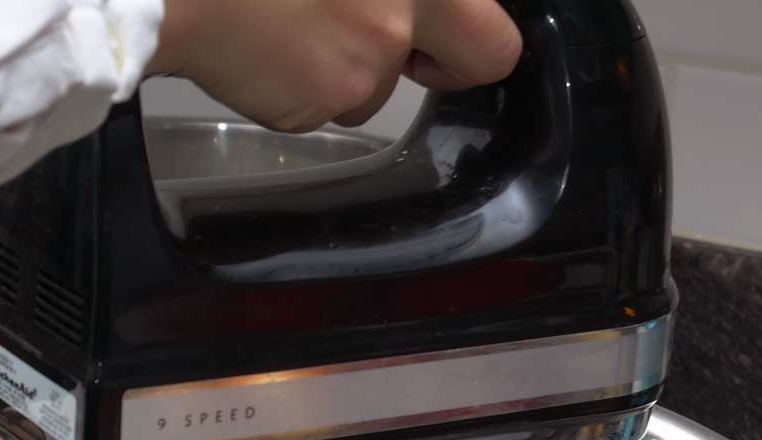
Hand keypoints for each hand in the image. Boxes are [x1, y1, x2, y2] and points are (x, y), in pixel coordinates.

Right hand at [151, 0, 521, 131]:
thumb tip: (400, 10)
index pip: (494, 28)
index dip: (472, 36)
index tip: (442, 36)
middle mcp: (403, 12)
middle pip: (477, 58)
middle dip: (444, 65)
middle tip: (400, 53)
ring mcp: (368, 61)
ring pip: (379, 85)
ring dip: (343, 70)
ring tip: (289, 26)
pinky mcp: (325, 100)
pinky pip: (326, 107)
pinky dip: (299, 88)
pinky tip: (267, 47)